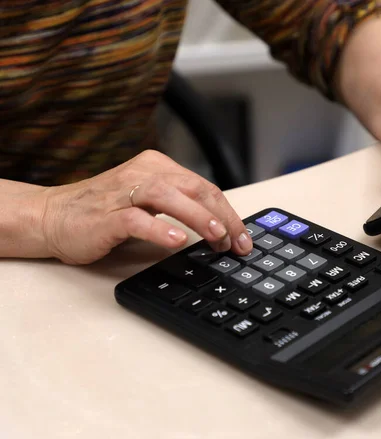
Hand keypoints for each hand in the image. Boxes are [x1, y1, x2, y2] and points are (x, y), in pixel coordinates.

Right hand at [39, 150, 251, 264]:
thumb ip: (179, 207)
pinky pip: (137, 219)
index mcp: (157, 167)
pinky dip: (159, 228)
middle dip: (222, 216)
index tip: (243, 238)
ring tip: (217, 236)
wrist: (51, 216)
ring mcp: (123, 192)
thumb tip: (220, 228)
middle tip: (238, 242)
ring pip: (169, 197)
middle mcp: (143, 173)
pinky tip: (177, 240)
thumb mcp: (147, 201)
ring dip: (198, 217)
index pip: (203, 187)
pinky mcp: (106, 214)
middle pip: (194, 188)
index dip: (228, 212)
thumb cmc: (103, 212)